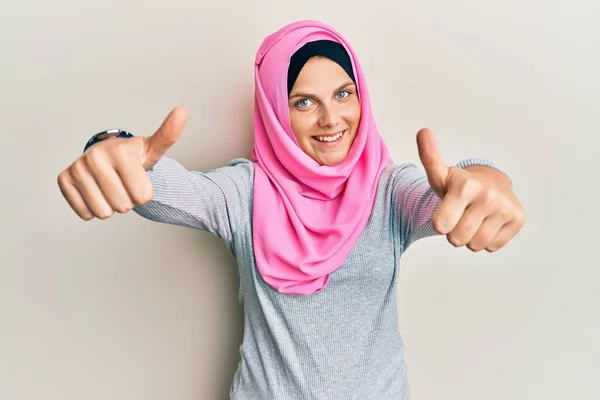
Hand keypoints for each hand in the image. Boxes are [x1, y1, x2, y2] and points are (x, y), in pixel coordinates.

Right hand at [57, 106, 187, 220]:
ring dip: (111, 206)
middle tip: (124, 183)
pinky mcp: (64, 180)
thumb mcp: (154, 149)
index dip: (144, 194)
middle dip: (127, 200)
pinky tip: (96, 191)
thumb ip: (168, 135)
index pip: (143, 197)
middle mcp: (95, 157)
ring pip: (103, 212)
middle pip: (123, 206)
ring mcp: (77, 168)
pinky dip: (93, 208)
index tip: (139, 178)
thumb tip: (183, 111)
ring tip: (111, 188)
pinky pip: (85, 213)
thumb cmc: (134, 156)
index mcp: (120, 151)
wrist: (108, 157)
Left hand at [416, 128, 524, 251]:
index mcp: (465, 185)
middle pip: (457, 239)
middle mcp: (487, 196)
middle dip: (454, 233)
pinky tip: (488, 223)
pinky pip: (492, 247)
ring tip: (473, 219)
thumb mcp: (441, 175)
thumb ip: (429, 158)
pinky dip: (487, 240)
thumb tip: (422, 131)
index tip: (446, 210)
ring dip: (470, 238)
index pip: (441, 226)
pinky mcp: (518, 219)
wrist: (492, 183)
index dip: (441, 223)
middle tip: (460, 216)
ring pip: (475, 246)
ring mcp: (505, 208)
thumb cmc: (461, 185)